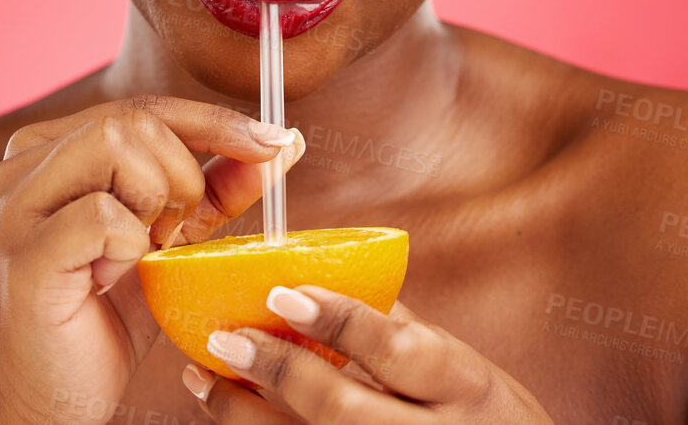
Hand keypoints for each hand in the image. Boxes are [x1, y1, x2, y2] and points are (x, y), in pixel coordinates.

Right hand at [0, 95, 305, 424]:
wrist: (56, 401)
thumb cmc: (107, 318)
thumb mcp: (174, 241)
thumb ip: (215, 188)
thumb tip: (281, 141)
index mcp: (46, 149)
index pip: (142, 107)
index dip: (212, 120)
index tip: (274, 141)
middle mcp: (17, 166)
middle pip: (133, 119)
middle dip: (183, 176)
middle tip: (175, 237)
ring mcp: (13, 207)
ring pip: (116, 146)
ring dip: (156, 205)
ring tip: (141, 254)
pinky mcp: (22, 255)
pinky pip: (106, 215)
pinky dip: (131, 246)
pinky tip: (111, 279)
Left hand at [182, 286, 554, 422]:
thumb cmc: (486, 419)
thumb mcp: (463, 371)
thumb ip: (399, 331)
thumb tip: (322, 276)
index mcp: (462, 386)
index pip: (398, 351)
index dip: (340, 322)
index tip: (283, 292)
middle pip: (343, 411)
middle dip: (277, 372)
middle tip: (223, 336)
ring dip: (244, 416)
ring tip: (201, 377)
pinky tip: (230, 416)